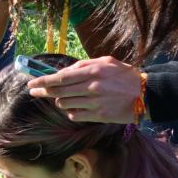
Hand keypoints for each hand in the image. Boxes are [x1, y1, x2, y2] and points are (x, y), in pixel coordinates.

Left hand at [26, 57, 140, 123]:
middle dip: (43, 92)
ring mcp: (94, 103)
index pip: (60, 77)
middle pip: (58, 92)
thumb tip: (64, 71)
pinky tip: (74, 107)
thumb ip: (83, 64)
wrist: (146, 94)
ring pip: (64, 104)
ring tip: (62, 97)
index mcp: (92, 72)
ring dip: (59, 101)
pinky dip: (71, 111)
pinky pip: (75, 115)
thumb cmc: (124, 75)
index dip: (43, 81)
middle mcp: (91, 87)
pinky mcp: (98, 116)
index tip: (32, 83)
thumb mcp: (105, 61)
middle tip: (34, 91)